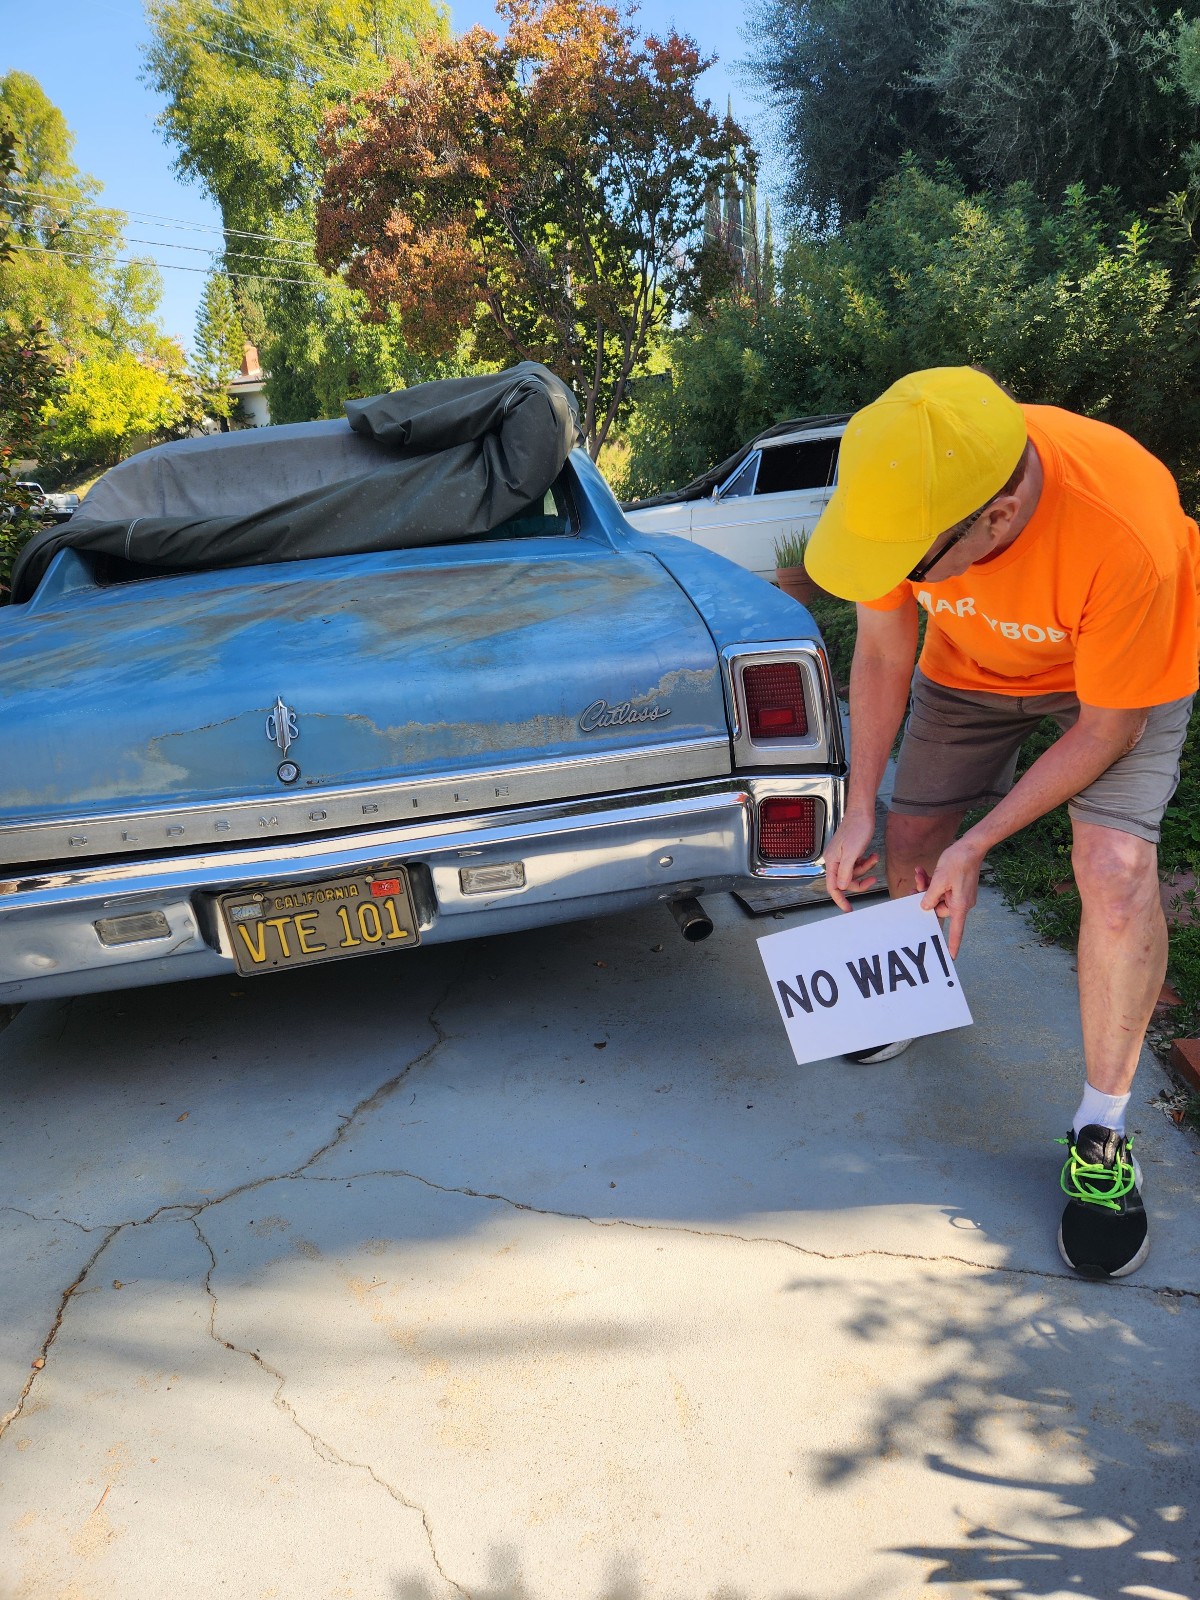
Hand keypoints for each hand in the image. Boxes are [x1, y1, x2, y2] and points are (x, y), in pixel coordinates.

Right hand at [823, 809, 880, 912]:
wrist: (862, 812)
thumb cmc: (857, 828)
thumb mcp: (852, 852)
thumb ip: (846, 871)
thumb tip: (841, 887)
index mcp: (832, 861)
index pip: (832, 887)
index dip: (840, 900)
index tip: (848, 909)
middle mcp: (835, 860)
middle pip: (846, 881)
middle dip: (860, 882)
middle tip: (873, 880)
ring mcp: (842, 856)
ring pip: (854, 873)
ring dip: (866, 869)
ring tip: (873, 858)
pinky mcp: (850, 852)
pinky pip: (857, 864)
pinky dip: (866, 862)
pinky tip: (872, 855)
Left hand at [919, 837, 983, 957]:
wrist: (971, 846)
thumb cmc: (958, 862)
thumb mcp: (939, 880)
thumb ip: (930, 896)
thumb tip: (925, 908)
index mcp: (959, 905)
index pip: (956, 930)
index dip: (953, 944)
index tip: (951, 957)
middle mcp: (961, 903)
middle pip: (937, 908)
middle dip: (925, 897)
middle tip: (915, 884)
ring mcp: (960, 894)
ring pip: (937, 897)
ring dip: (926, 887)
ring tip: (919, 873)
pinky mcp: (957, 886)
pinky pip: (942, 889)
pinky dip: (932, 882)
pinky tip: (922, 871)